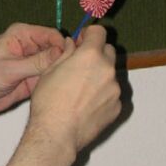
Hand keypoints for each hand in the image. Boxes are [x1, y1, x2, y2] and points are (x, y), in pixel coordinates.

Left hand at [0, 23, 66, 115]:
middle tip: (71, 73)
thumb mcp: (10, 69)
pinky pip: (50, 78)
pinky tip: (58, 90)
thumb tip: (60, 52)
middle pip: (56, 49)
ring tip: (66, 83)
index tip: (68, 60)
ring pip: (55, 64)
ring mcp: (32, 63)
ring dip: (60, 73)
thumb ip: (36, 62)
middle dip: (64, 60)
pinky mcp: (33, 78)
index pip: (51, 35)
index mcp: (22, 35)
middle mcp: (30, 47)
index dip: (62, 46)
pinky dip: (54, 83)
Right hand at [28, 25, 120, 154]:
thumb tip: (72, 44)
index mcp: (90, 55)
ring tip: (80, 90)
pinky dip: (102, 95)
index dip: (89, 35)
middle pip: (109, 51)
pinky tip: (86, 104)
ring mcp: (115, 89)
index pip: (99, 32)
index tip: (82, 41)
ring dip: (100, 75)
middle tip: (81, 65)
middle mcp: (107, 69)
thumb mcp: (50, 71)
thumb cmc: (49, 102)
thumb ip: (66, 53)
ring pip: (110, 74)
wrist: (57, 133)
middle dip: (97, 54)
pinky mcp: (117, 107)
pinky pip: (111, 94)